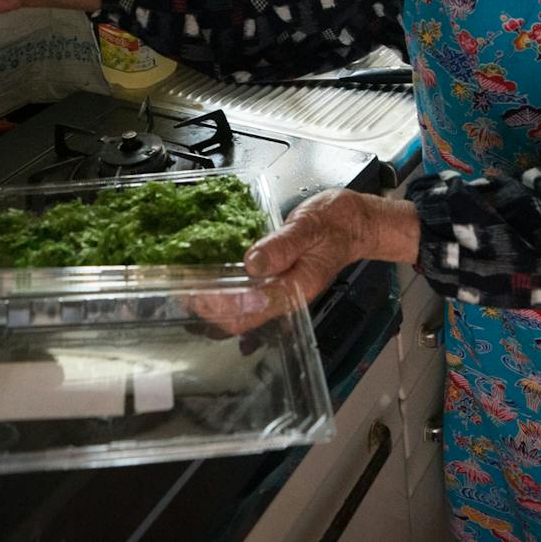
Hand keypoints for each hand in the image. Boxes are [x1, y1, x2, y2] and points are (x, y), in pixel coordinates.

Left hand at [195, 190, 418, 336]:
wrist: (356, 223)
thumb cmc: (337, 222)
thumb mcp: (310, 225)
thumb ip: (282, 245)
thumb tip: (252, 262)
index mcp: (296, 287)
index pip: (251, 310)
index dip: (221, 305)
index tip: (198, 291)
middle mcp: (286, 296)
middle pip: (240, 319)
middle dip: (210, 308)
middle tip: (184, 289)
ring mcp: (280, 291)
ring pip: (240, 311)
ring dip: (214, 303)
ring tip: (189, 286)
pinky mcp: (276, 282)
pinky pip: (246, 295)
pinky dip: (225, 291)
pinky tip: (209, 278)